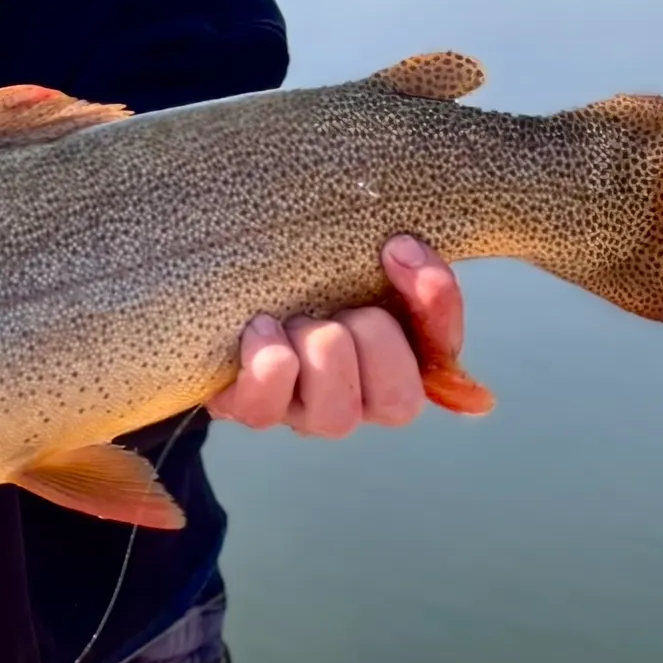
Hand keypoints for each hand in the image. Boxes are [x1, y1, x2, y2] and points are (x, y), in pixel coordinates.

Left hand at [209, 234, 462, 438]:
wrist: (220, 288)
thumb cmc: (300, 273)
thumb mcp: (350, 260)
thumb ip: (388, 257)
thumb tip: (405, 248)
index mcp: (396, 360)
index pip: (442, 352)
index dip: (433, 305)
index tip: (398, 248)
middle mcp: (357, 398)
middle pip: (398, 401)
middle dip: (371, 337)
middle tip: (339, 306)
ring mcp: (304, 413)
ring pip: (336, 414)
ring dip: (318, 351)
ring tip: (295, 319)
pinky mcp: (252, 409)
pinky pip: (265, 408)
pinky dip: (268, 365)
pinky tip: (261, 328)